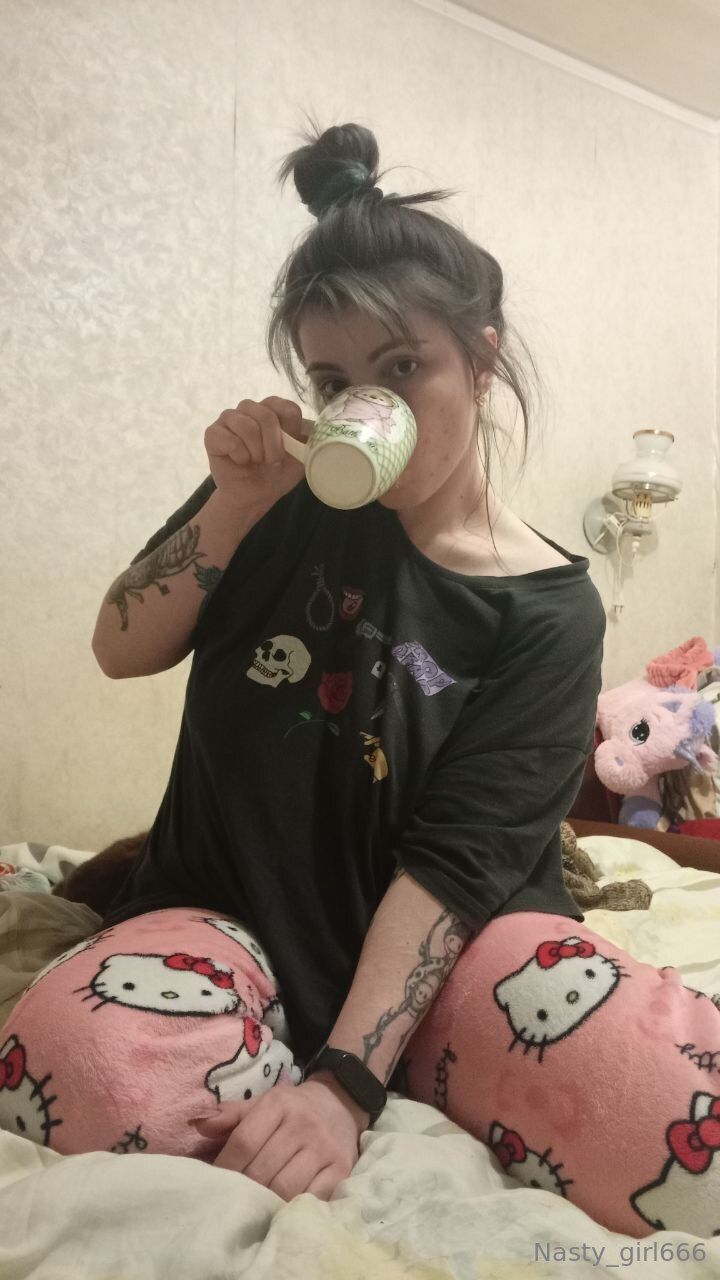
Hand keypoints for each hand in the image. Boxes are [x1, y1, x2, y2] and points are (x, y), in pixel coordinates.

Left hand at [190, 1077, 367, 1200]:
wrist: (341, 1103)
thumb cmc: (293, 1109)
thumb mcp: (263, 1103)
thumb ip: (230, 1115)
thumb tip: (197, 1124)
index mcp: (279, 1104)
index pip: (244, 1141)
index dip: (225, 1167)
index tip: (214, 1183)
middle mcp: (303, 1124)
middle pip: (262, 1169)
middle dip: (243, 1189)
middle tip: (232, 1201)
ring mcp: (324, 1148)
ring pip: (285, 1187)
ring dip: (266, 1203)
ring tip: (254, 1209)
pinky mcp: (342, 1169)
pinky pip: (313, 1198)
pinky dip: (294, 1209)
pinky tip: (282, 1210)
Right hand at [204, 396, 311, 512]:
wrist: (253, 496)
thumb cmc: (276, 474)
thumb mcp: (299, 458)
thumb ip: (307, 441)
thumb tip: (319, 428)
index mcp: (272, 410)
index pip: (286, 406)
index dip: (289, 430)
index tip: (288, 449)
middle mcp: (249, 409)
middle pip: (266, 414)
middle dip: (273, 444)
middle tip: (271, 461)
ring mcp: (229, 418)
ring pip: (246, 425)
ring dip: (256, 451)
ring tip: (255, 462)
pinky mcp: (212, 433)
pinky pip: (229, 439)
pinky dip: (239, 455)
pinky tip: (240, 462)